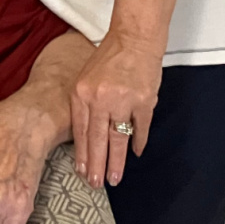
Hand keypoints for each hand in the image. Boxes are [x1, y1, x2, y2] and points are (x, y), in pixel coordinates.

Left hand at [70, 31, 162, 188]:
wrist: (134, 39)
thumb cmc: (108, 58)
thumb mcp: (84, 78)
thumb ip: (84, 104)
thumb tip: (85, 136)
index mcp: (82, 93)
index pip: (80, 131)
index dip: (82, 154)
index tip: (83, 172)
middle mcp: (101, 99)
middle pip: (97, 140)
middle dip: (97, 165)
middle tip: (96, 184)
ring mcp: (124, 101)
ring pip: (118, 139)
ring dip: (116, 161)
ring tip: (114, 178)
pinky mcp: (144, 101)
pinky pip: (140, 128)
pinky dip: (138, 141)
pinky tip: (135, 153)